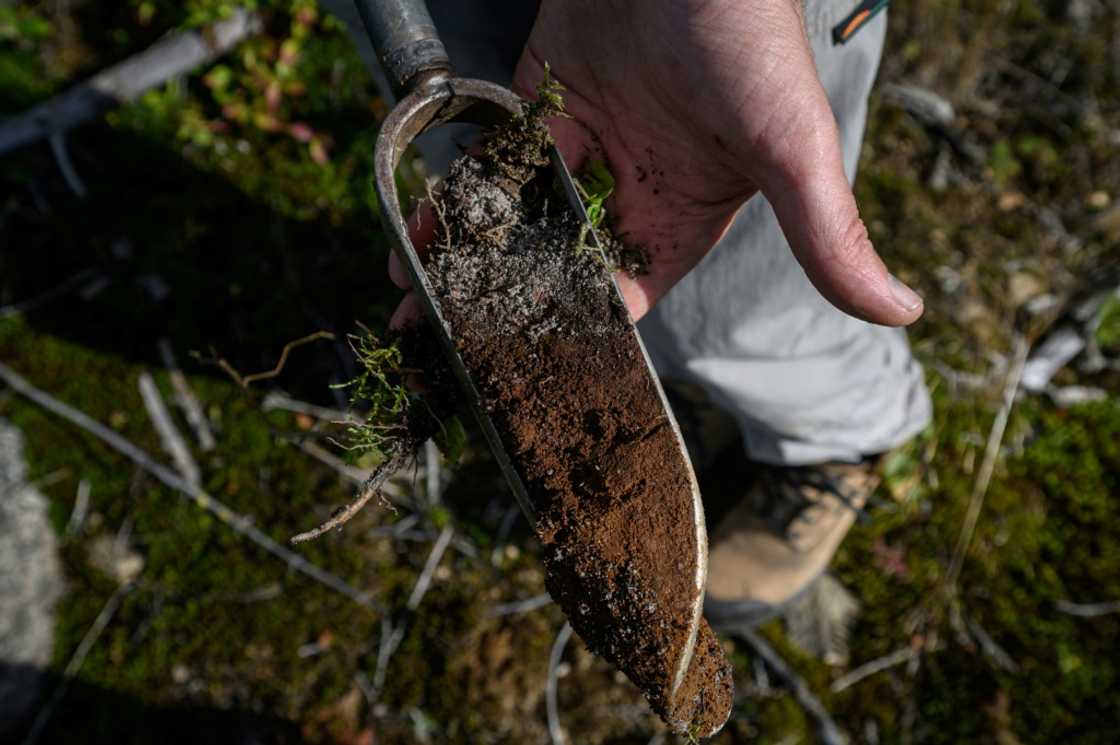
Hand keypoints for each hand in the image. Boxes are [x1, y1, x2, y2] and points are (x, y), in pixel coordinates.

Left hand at [391, 0, 922, 327]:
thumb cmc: (748, 38)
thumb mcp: (794, 148)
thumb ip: (829, 235)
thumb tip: (904, 312)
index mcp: (684, 217)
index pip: (626, 296)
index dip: (579, 332)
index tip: (526, 367)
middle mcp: (630, 190)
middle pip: (558, 268)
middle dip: (508, 308)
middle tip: (450, 351)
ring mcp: (581, 148)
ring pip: (517, 223)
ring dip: (470, 263)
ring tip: (416, 309)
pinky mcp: (538, 106)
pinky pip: (493, 164)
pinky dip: (459, 198)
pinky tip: (419, 236)